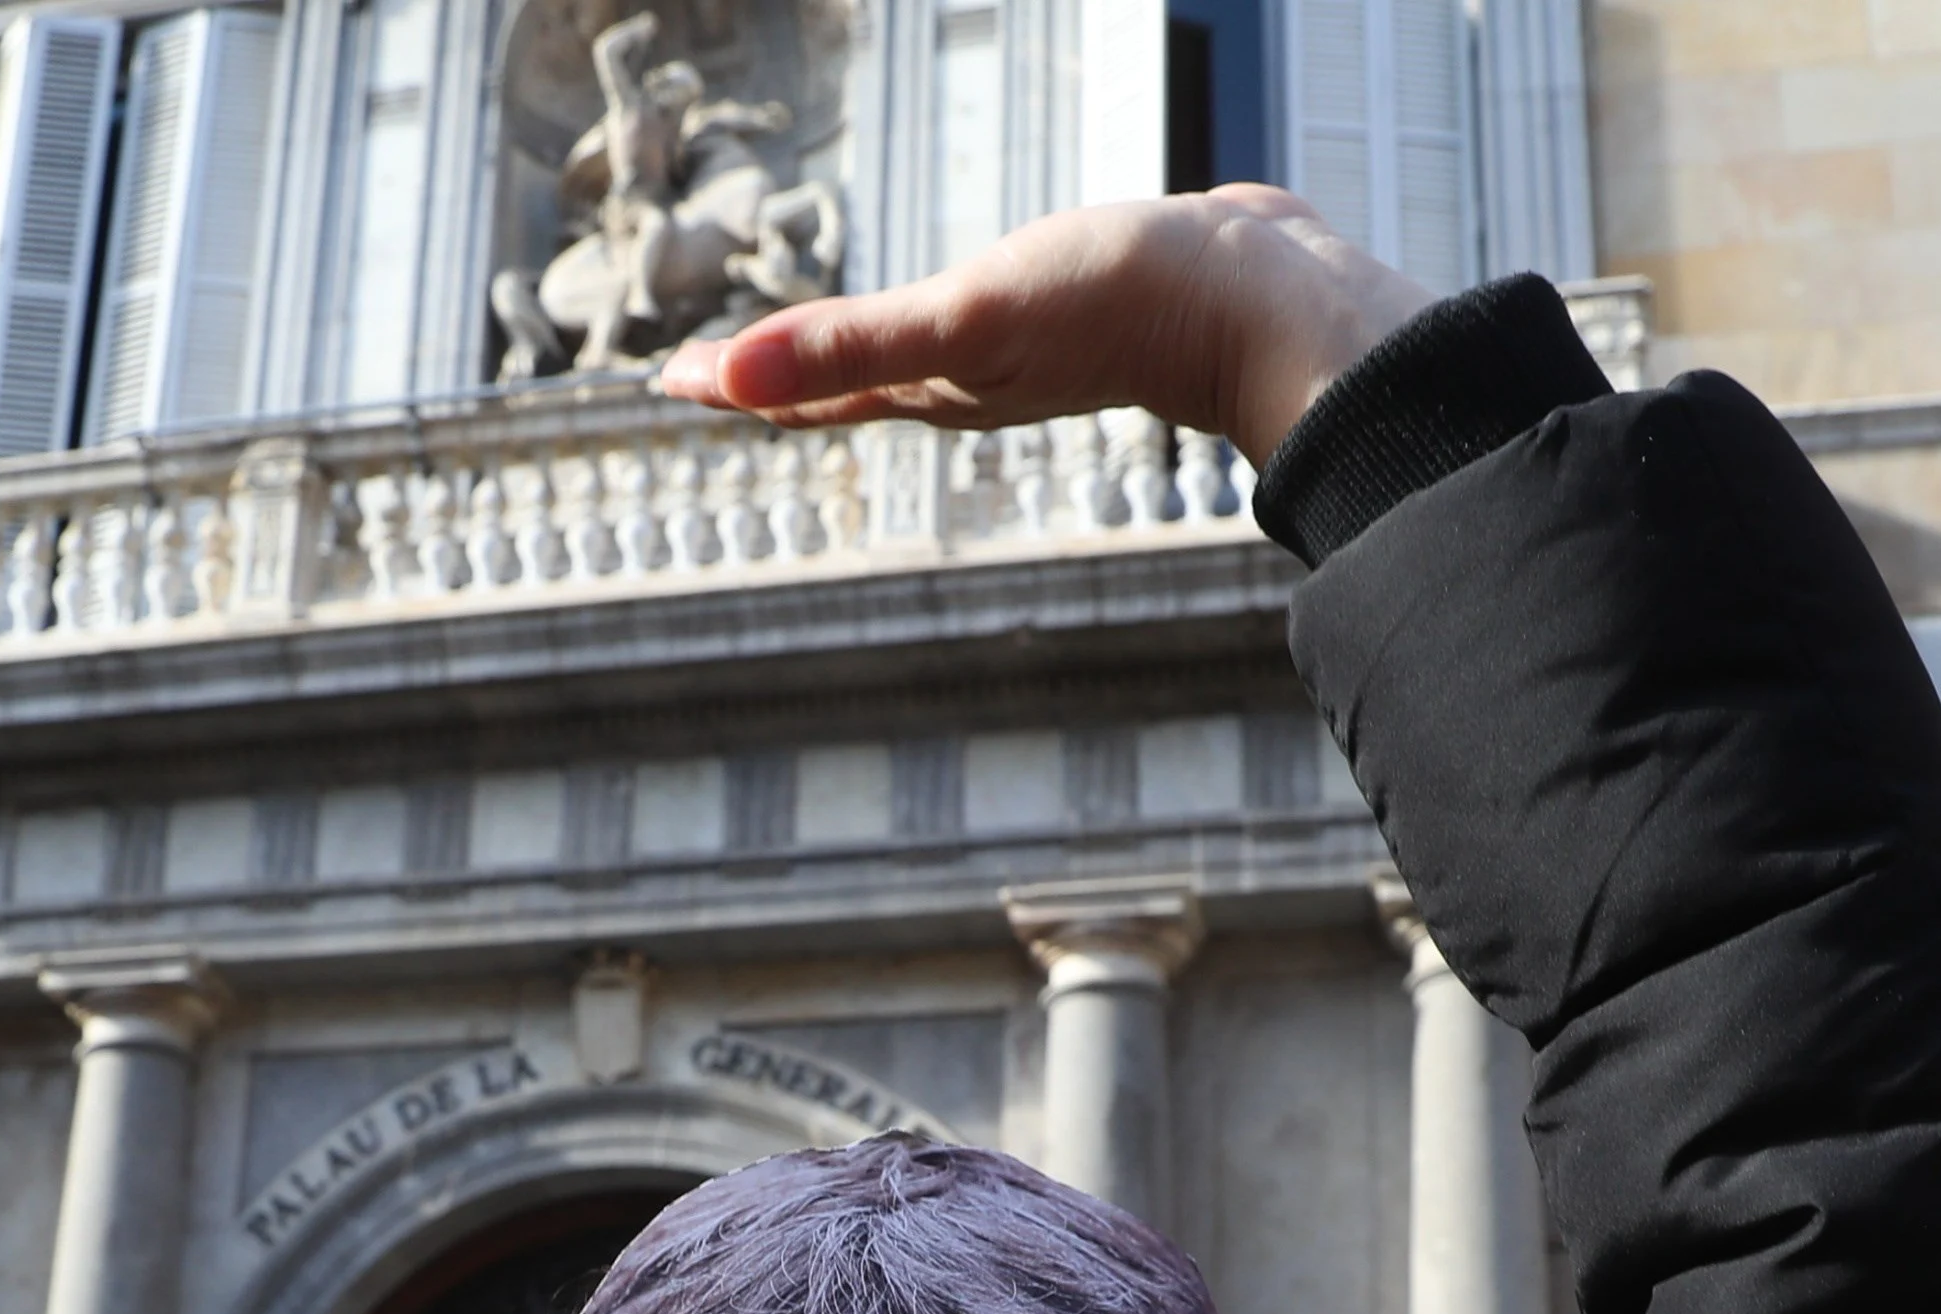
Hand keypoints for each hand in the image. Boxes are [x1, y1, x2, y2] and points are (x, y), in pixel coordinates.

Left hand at [655, 189, 1436, 465]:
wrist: (1270, 302)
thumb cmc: (1121, 308)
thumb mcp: (964, 317)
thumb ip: (842, 347)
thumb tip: (727, 376)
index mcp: (937, 384)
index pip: (810, 392)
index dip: (738, 382)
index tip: (671, 377)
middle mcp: (977, 376)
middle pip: (856, 380)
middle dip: (788, 375)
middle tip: (724, 368)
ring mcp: (1035, 343)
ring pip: (927, 350)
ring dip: (871, 347)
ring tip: (833, 340)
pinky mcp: (1089, 299)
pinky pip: (1000, 307)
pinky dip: (964, 307)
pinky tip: (985, 293)